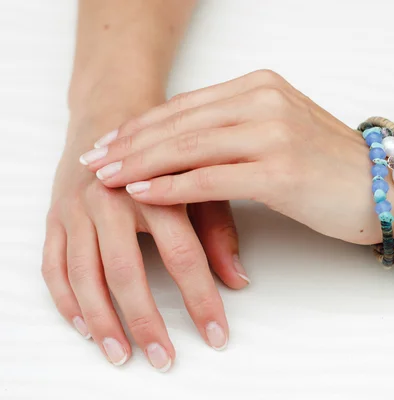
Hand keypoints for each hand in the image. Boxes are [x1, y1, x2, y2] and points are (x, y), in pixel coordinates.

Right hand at [42, 112, 248, 371]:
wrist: (114, 117)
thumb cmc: (167, 156)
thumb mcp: (201, 187)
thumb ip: (219, 234)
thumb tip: (238, 280)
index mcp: (154, 189)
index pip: (183, 255)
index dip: (201, 299)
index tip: (216, 334)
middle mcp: (110, 200)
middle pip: (125, 271)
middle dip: (146, 321)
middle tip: (165, 357)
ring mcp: (76, 209)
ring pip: (83, 275)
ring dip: (102, 321)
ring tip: (121, 355)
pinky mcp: (54, 218)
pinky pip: (52, 267)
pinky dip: (66, 302)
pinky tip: (85, 327)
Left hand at [79, 70, 393, 244]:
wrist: (386, 188)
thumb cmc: (331, 168)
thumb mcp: (279, 135)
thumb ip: (235, 131)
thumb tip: (183, 145)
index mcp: (262, 87)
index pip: (188, 105)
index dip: (143, 124)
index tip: (110, 140)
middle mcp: (266, 100)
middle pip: (181, 122)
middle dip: (130, 143)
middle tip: (93, 159)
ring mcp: (274, 132)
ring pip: (190, 146)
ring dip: (141, 163)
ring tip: (105, 177)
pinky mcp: (280, 169)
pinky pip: (211, 177)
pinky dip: (172, 186)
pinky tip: (142, 193)